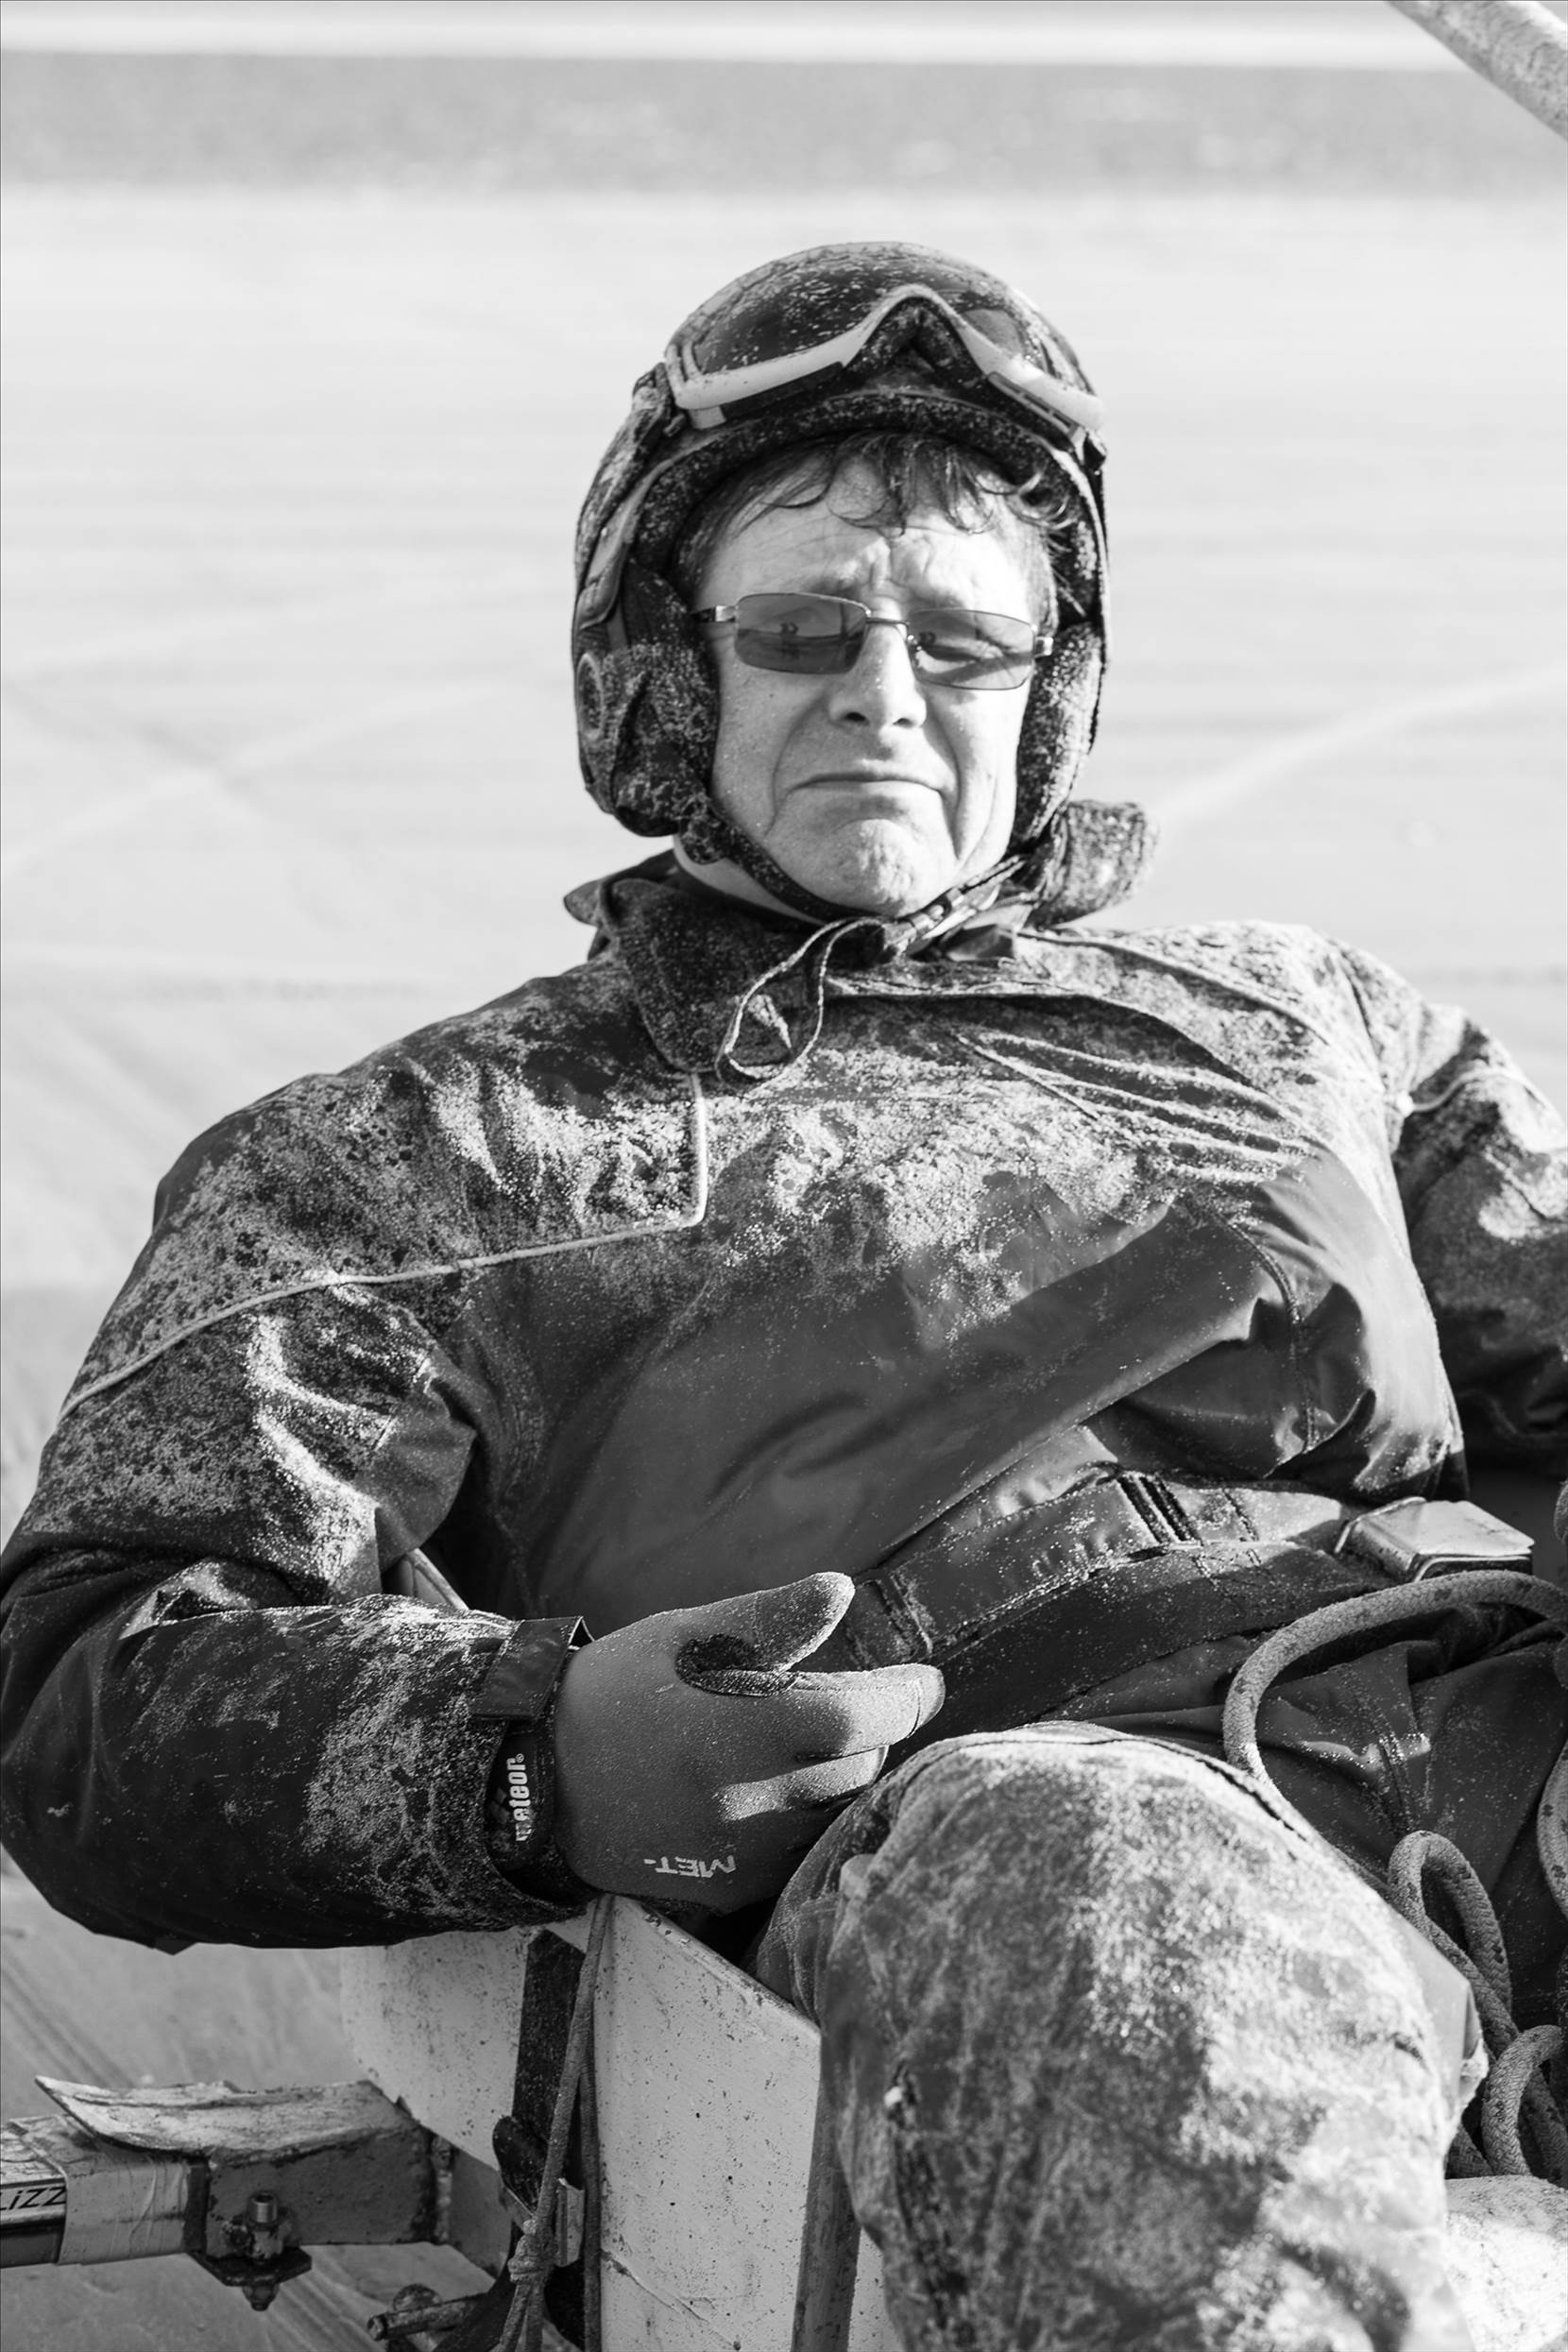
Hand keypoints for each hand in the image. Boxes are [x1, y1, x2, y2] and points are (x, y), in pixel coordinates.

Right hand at [549, 1572, 943, 1909]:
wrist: (541, 1776)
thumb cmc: (620, 1689)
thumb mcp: (689, 1635)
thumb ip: (771, 1618)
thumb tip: (842, 1591)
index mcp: (751, 1728)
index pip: (870, 1718)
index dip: (908, 1697)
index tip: (923, 1681)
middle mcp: (756, 1798)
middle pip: (860, 1765)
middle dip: (865, 1730)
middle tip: (842, 1700)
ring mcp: (746, 1851)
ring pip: (834, 1811)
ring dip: (837, 1776)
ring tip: (805, 1746)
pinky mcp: (732, 1887)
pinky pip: (799, 1851)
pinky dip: (805, 1818)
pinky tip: (776, 1790)